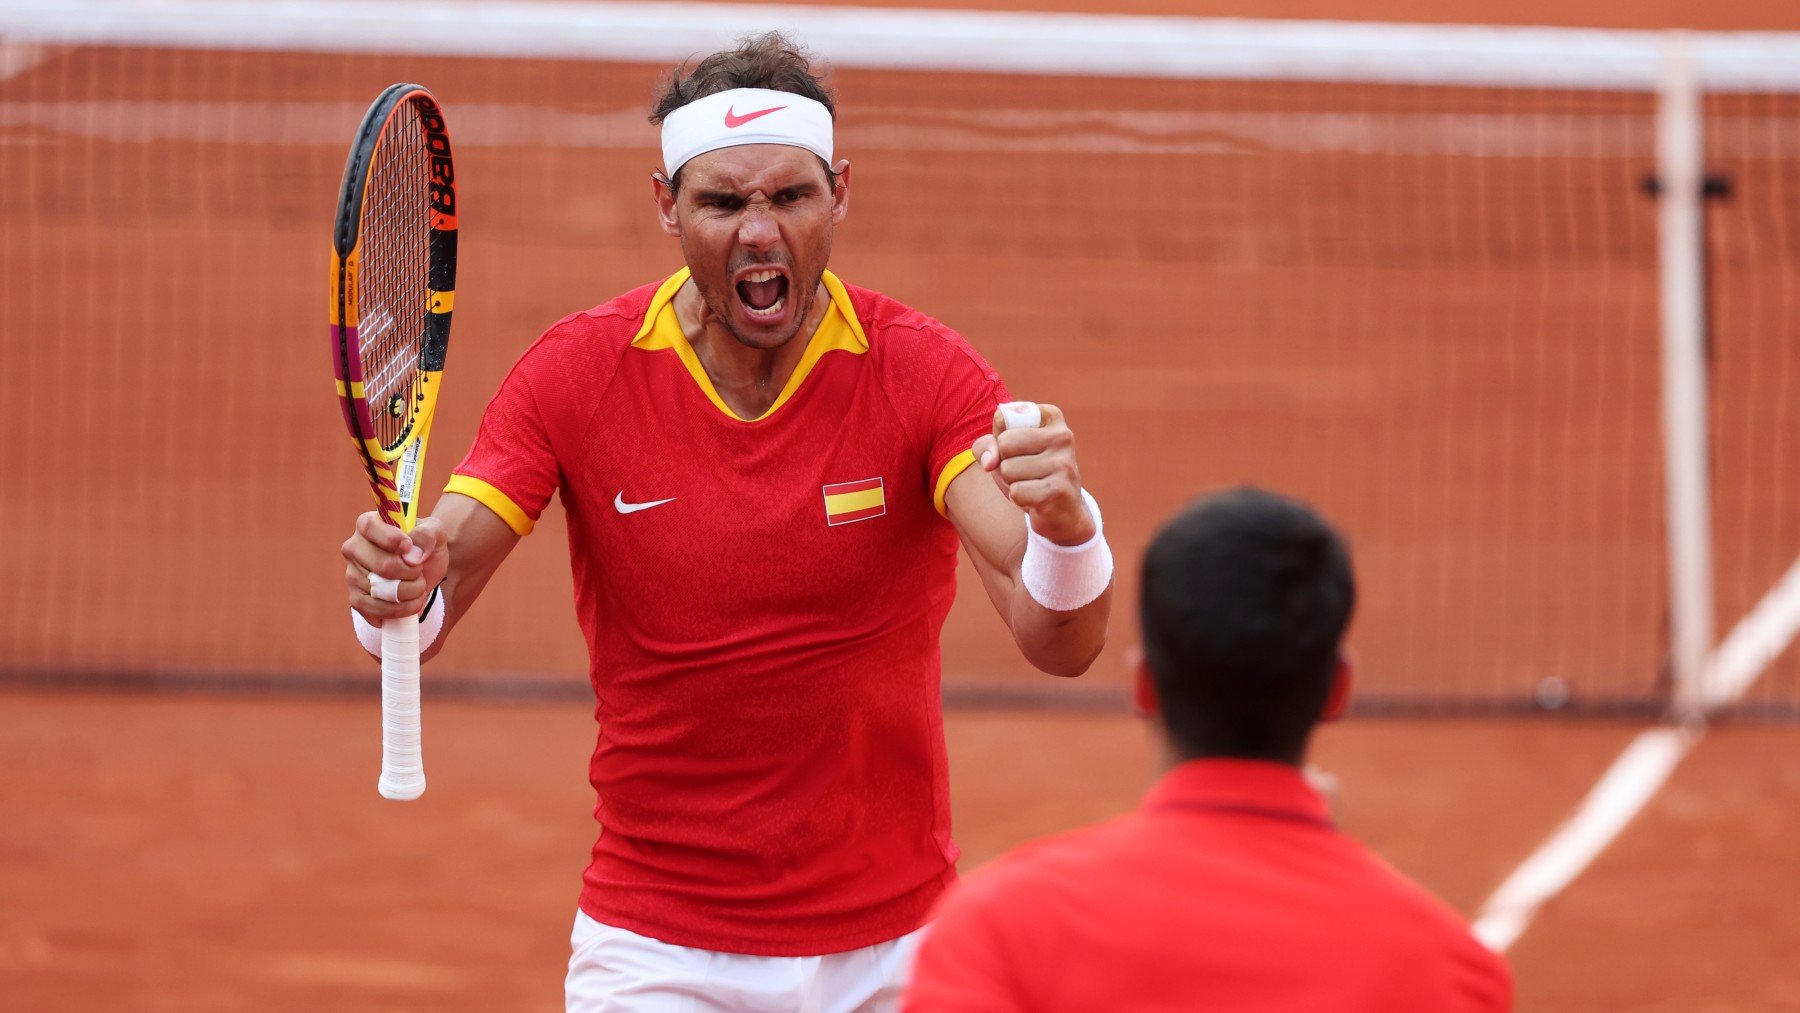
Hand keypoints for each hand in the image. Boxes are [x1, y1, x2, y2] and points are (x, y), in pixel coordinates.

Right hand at [342, 512, 448, 623]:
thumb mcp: (435, 532)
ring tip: (418, 586)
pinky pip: (376, 610)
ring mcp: (352, 575)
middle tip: (420, 571)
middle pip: (383, 565)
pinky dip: (401, 610)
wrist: (424, 572)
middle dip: (411, 573)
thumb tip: (413, 554)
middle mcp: (354, 548)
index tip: (410, 546)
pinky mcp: (356, 599)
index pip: (370, 527)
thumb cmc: (424, 547)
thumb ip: (428, 534)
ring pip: (382, 591)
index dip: (392, 539)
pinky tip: (411, 602)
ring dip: (410, 592)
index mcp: (368, 524)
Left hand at [970, 402, 1095, 546]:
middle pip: (1004, 443)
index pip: (1003, 418)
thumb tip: (989, 462)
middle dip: (1004, 463)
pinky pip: (1016, 491)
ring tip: (1031, 485)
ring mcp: (1063, 463)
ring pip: (1007, 469)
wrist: (1063, 512)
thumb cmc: (1030, 473)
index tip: (1020, 448)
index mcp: (1050, 417)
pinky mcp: (1059, 489)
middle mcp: (1062, 435)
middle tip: (1024, 472)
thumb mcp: (1005, 453)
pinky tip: (1036, 499)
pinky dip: (1018, 499)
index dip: (1000, 440)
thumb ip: (986, 445)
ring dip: (1012, 483)